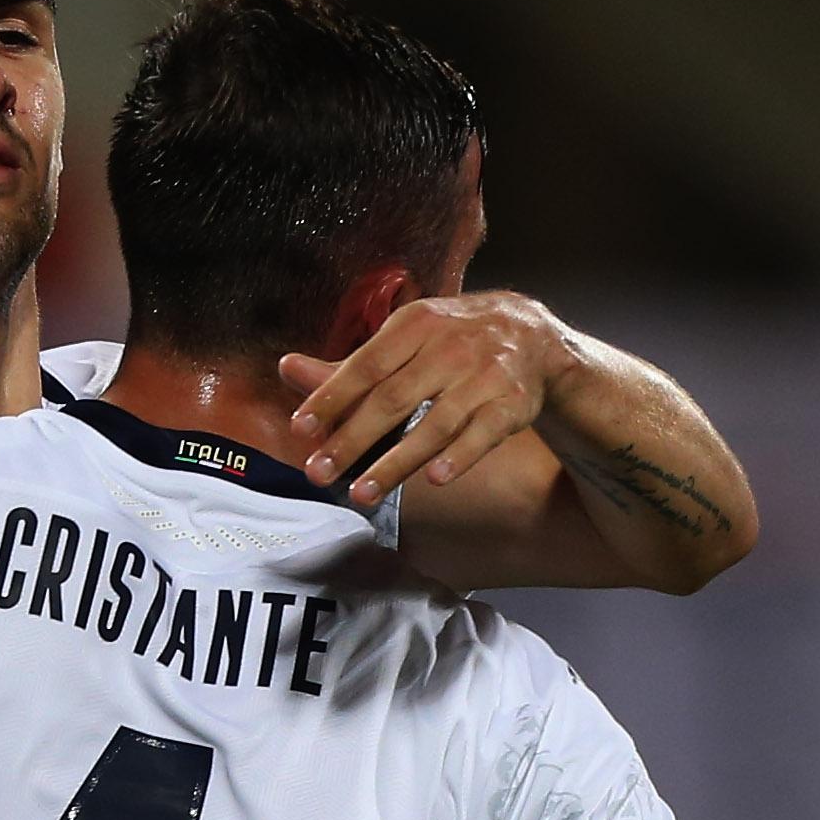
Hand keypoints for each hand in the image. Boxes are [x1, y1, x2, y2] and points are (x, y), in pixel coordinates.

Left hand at [283, 292, 576, 507]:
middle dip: (352, 439)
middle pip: (393, 399)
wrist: (533, 336)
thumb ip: (349, 366)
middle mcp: (449, 347)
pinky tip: (435, 480)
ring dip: (397, 462)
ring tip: (362, 493)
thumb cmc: (452, 341)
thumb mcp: (404, 340)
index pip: (365, 365)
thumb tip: (286, 368)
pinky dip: (460, 457)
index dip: (331, 397)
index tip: (300, 428)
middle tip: (318, 472)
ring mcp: (484, 376)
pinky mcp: (512, 404)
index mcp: (414, 325)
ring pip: (435, 424)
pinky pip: (483, 435)